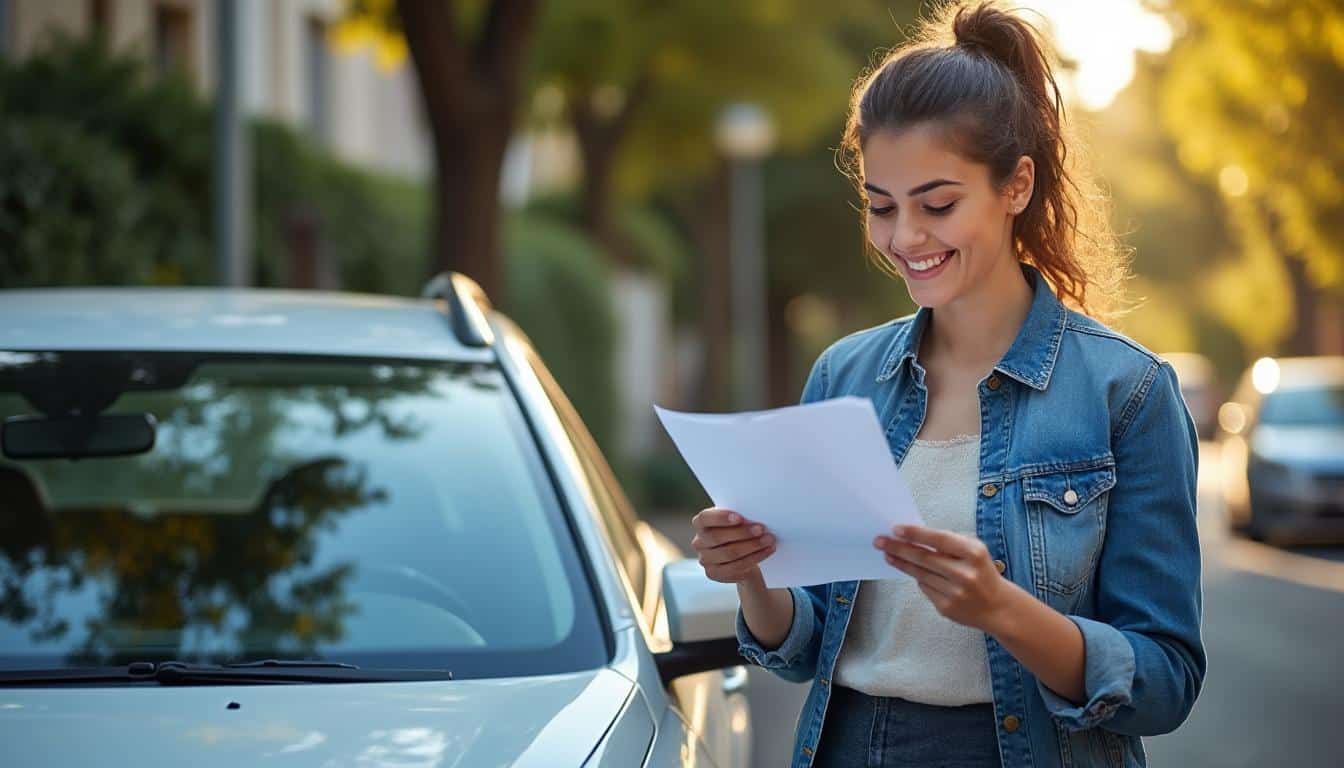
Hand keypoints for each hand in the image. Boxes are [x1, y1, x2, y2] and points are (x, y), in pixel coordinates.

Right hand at [691, 507, 776, 583]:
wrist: (742, 555)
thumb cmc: (739, 531)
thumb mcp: (737, 521)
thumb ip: (739, 517)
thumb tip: (754, 516)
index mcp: (700, 523)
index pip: (705, 518)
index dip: (721, 518)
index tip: (740, 517)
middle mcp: (698, 542)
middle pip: (717, 537)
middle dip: (742, 533)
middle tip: (762, 529)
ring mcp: (704, 560)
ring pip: (728, 554)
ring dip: (752, 546)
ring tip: (769, 540)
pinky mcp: (713, 573)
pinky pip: (735, 567)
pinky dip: (754, 558)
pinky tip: (767, 551)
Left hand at [874, 525, 1016, 633]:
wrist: (998, 607)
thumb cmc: (981, 571)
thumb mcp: (974, 551)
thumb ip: (949, 543)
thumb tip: (913, 536)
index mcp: (973, 554)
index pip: (939, 540)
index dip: (915, 534)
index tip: (896, 529)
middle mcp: (965, 574)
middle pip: (924, 558)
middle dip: (898, 548)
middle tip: (879, 541)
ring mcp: (955, 593)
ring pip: (920, 574)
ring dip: (901, 563)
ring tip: (888, 554)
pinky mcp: (946, 608)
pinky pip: (924, 588)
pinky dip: (919, 579)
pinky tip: (912, 571)